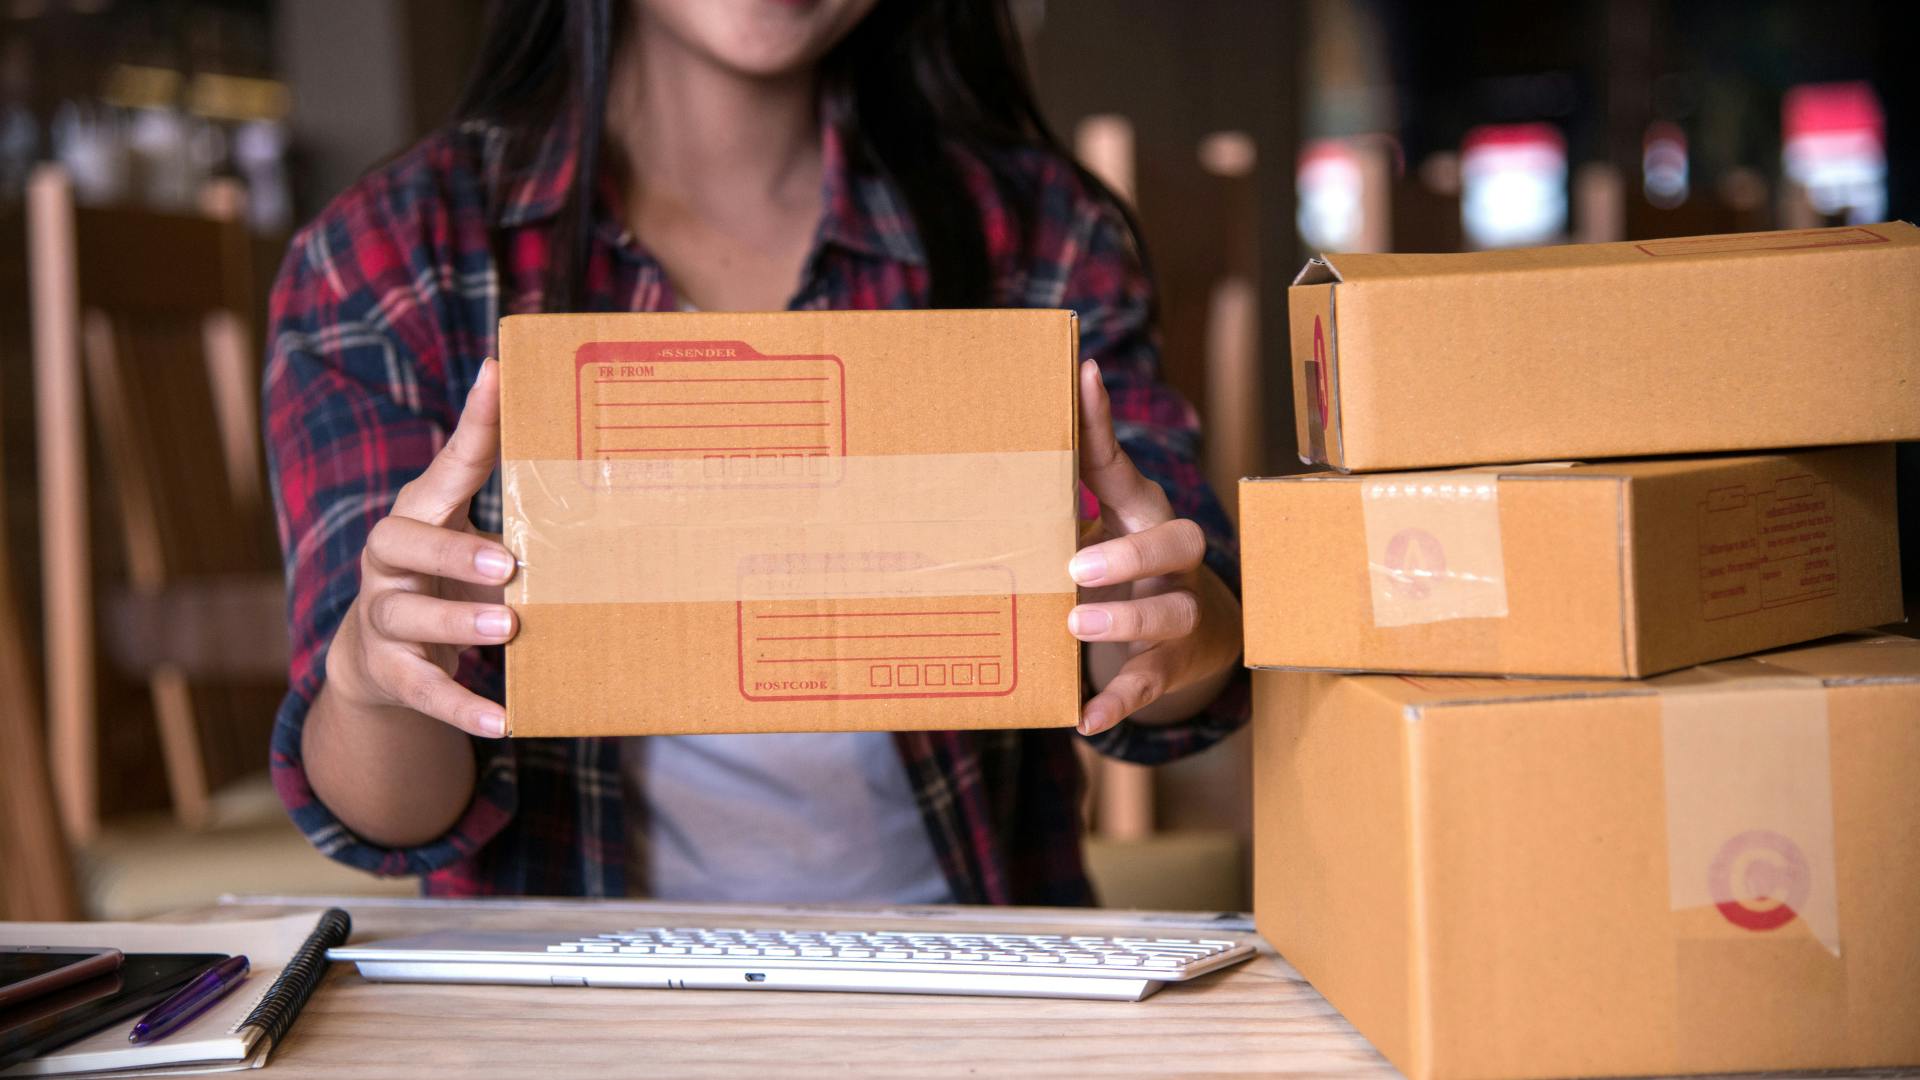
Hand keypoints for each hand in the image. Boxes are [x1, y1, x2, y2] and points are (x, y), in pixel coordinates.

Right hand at [323, 359, 517, 737]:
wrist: (376, 658)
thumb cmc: (444, 579)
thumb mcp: (468, 533)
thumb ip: (509, 498)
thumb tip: (573, 440)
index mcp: (419, 514)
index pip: (445, 465)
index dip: (471, 423)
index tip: (497, 378)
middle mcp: (389, 560)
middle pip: (401, 541)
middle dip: (451, 549)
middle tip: (507, 562)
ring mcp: (383, 616)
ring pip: (406, 615)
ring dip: (455, 622)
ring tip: (507, 627)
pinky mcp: (389, 672)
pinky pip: (421, 690)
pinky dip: (460, 706)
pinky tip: (502, 721)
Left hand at [1069, 360, 1242, 734]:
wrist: (1198, 633)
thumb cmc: (1124, 566)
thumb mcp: (1097, 525)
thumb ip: (1055, 496)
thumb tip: (978, 450)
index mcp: (1143, 513)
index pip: (1125, 465)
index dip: (1103, 423)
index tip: (1083, 374)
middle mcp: (1172, 559)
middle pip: (1177, 540)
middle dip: (1130, 553)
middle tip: (1076, 565)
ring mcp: (1177, 612)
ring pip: (1171, 614)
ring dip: (1126, 621)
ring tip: (1076, 624)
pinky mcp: (1173, 663)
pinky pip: (1151, 682)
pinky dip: (1119, 700)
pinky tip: (1085, 717)